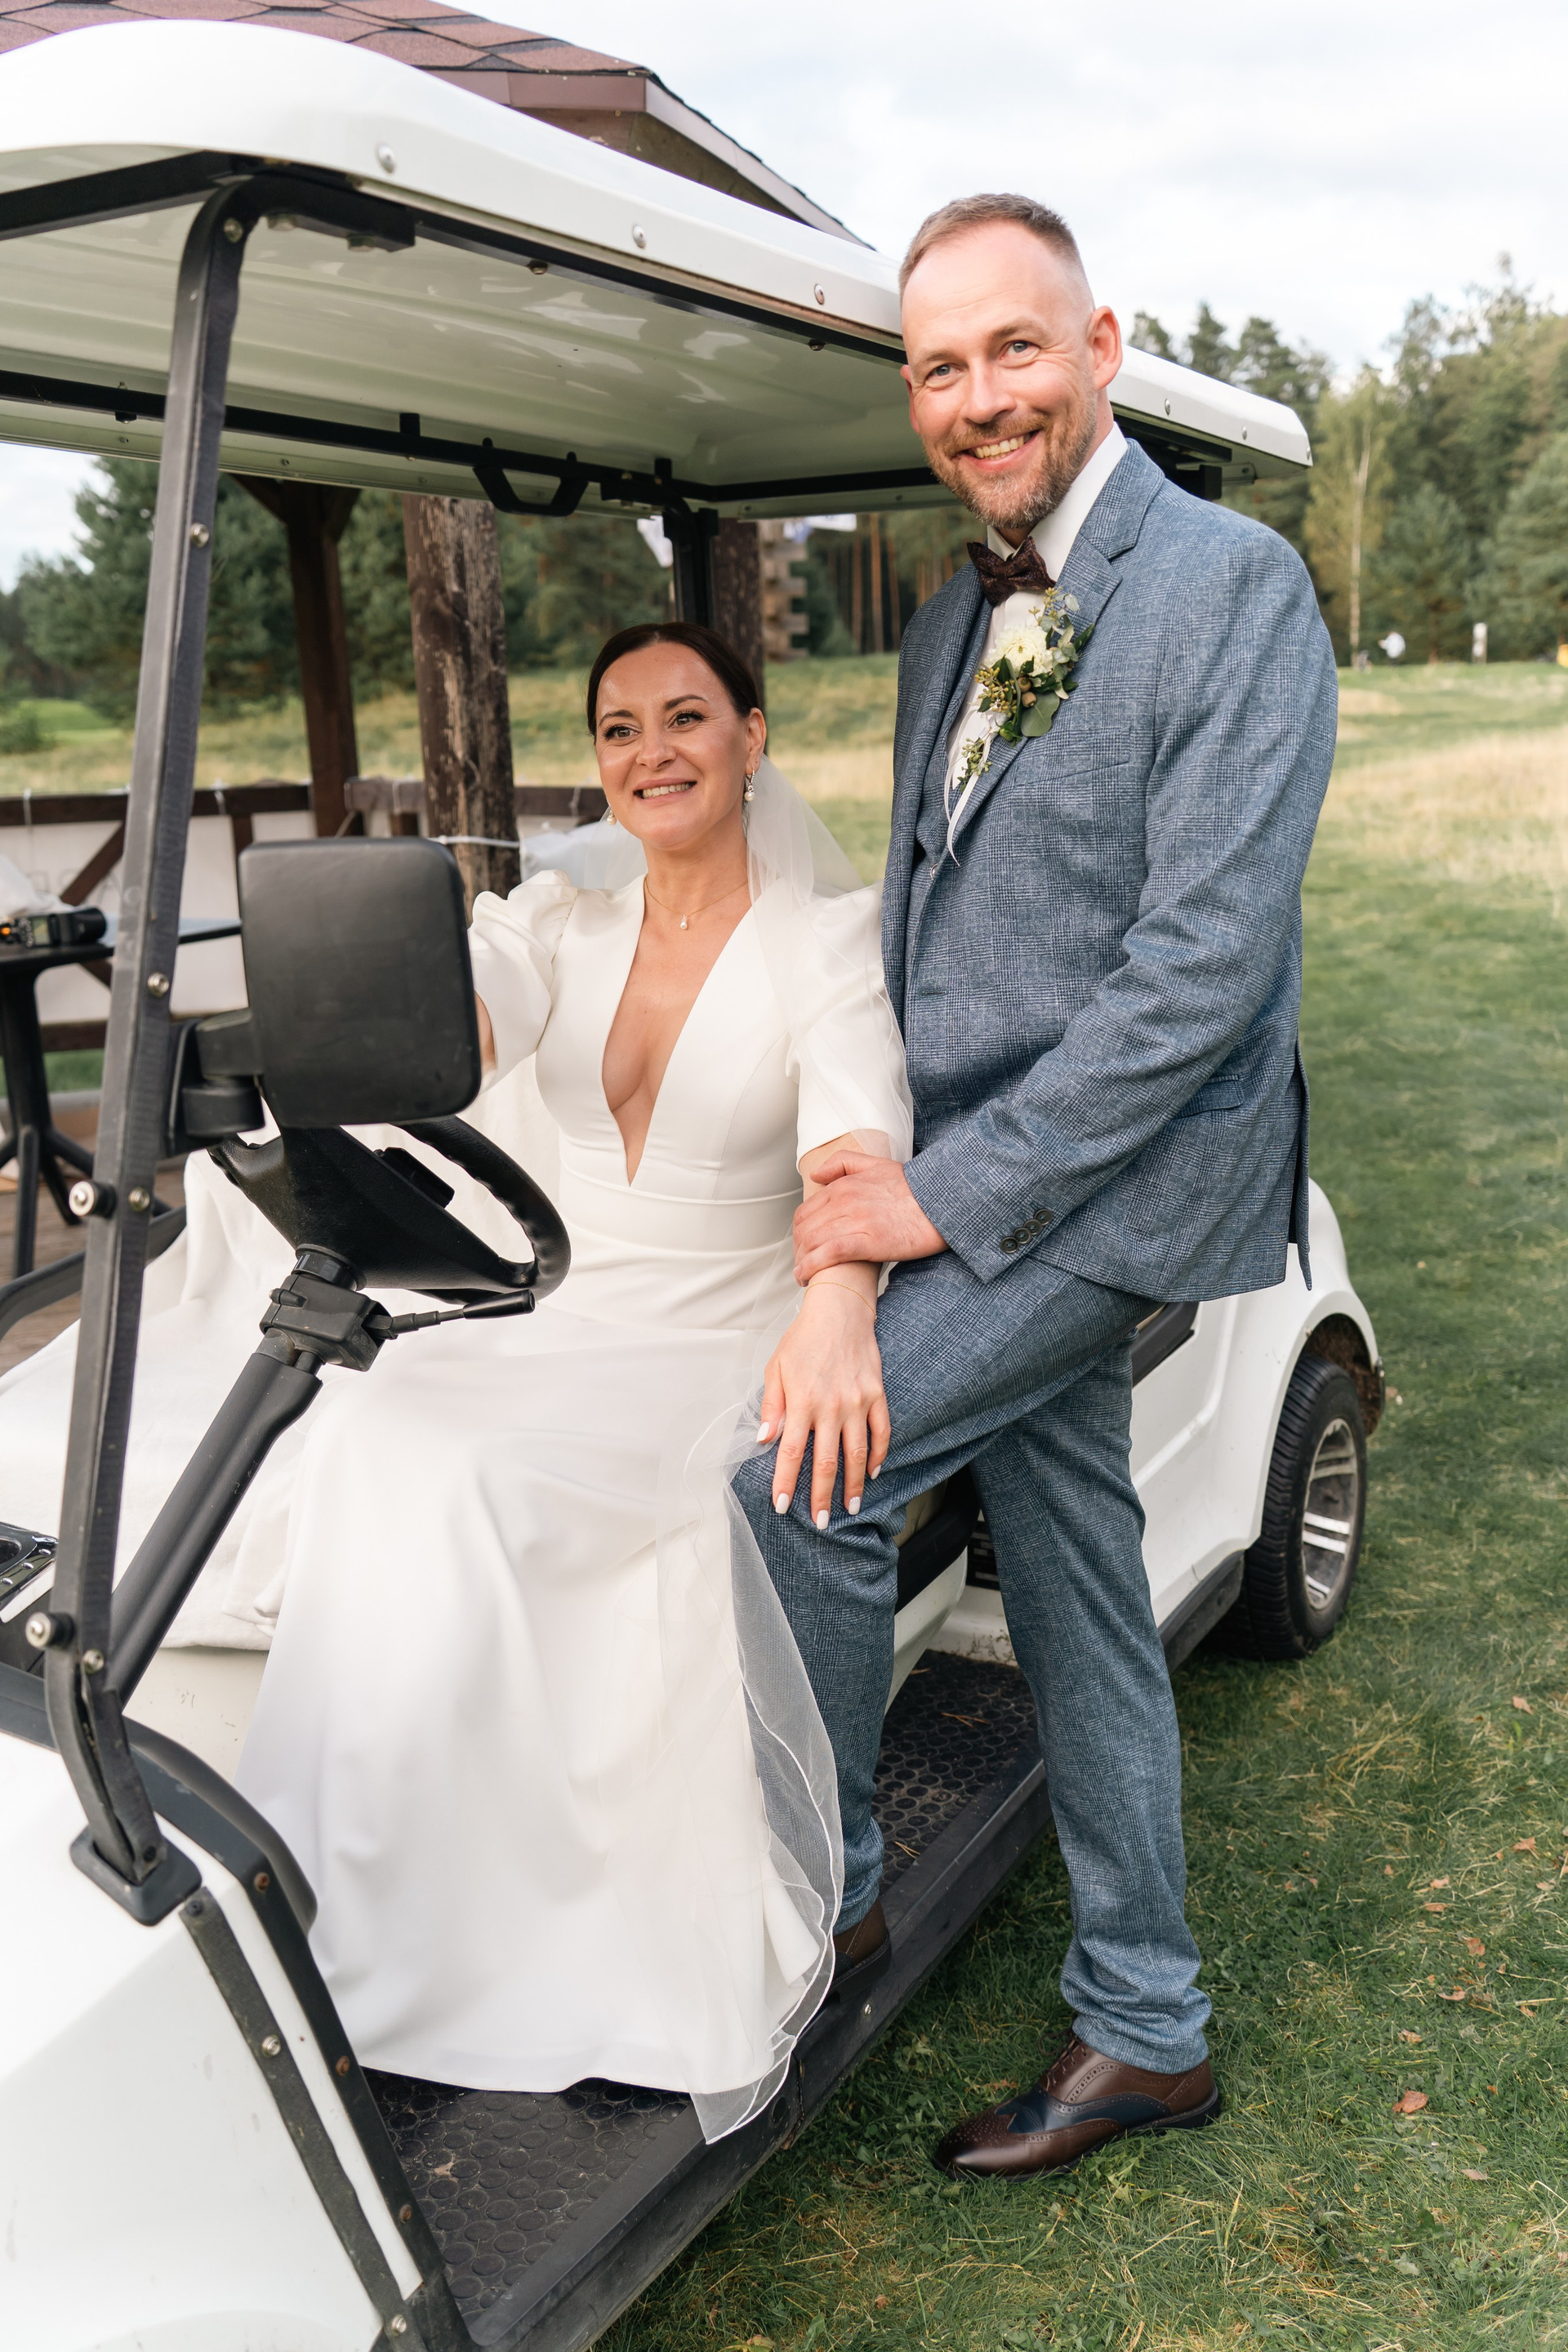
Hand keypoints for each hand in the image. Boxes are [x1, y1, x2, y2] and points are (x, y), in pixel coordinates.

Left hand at [759, 1275, 888, 1525]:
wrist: (840, 1311)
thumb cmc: (803, 1340)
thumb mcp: (776, 1368)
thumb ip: (772, 1407)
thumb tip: (763, 1440)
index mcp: (802, 1401)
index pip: (792, 1452)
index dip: (787, 1483)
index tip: (782, 1507)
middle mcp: (831, 1406)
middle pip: (827, 1462)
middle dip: (822, 1496)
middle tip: (821, 1522)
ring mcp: (857, 1402)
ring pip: (857, 1453)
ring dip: (853, 1485)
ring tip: (849, 1508)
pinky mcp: (877, 1395)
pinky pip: (881, 1432)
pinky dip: (879, 1455)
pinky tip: (872, 1473)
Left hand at [792, 1152, 946, 1284]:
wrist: (941, 1202)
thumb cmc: (913, 1188)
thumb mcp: (876, 1164)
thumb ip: (842, 1163)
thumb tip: (815, 1174)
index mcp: (843, 1186)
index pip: (805, 1212)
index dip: (799, 1232)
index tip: (803, 1247)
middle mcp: (844, 1202)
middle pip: (804, 1229)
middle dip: (798, 1250)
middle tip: (802, 1265)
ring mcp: (855, 1222)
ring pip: (812, 1242)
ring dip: (801, 1262)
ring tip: (802, 1276)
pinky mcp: (868, 1242)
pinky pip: (829, 1254)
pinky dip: (812, 1266)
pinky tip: (806, 1277)